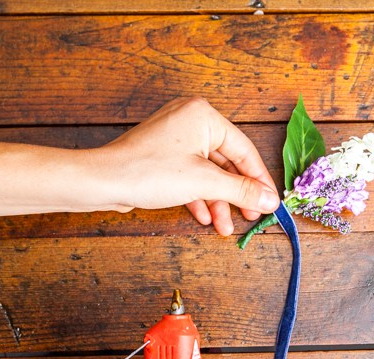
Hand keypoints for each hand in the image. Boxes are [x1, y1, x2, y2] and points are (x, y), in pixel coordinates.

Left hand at [0, 97, 278, 231]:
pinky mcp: (163, 154)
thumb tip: (271, 200)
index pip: (245, 150)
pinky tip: (205, 217)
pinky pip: (190, 175)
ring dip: (218, 200)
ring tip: (226, 227)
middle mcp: (191, 121)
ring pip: (208, 172)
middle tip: (250, 217)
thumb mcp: (204, 182)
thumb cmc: (150, 173)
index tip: (271, 204)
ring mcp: (175, 137)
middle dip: (236, 194)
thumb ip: (242, 190)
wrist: (102, 181)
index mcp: (205, 116)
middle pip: (227, 162)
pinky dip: (199, 196)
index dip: (259, 181)